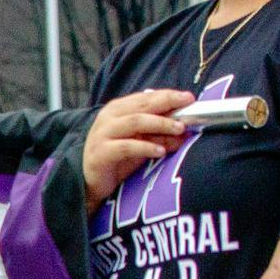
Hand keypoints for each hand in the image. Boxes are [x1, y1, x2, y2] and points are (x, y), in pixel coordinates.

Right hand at [83, 89, 194, 214]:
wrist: (91, 182)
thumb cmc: (117, 159)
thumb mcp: (141, 143)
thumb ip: (159, 134)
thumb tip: (185, 130)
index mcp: (118, 109)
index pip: (145, 97)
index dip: (167, 95)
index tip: (188, 98)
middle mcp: (109, 118)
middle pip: (142, 106)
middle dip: (167, 103)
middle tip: (188, 107)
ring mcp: (102, 134)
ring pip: (135, 122)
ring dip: (160, 123)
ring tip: (179, 128)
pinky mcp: (101, 153)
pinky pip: (126, 147)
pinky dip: (146, 147)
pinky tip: (161, 151)